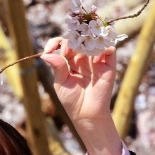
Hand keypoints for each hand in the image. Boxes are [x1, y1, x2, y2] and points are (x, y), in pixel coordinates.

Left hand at [41, 37, 121, 154]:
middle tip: (66, 50)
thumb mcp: (60, 82)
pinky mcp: (108, 66)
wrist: (87, 115)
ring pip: (94, 41)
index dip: (57, 42)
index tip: (50, 49)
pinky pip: (109, 50)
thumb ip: (57, 66)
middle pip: (79, 39)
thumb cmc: (72, 100)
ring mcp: (96, 61)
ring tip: (81, 49)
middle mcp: (83, 58)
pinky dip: (103, 48)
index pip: (64, 43)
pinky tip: (94, 59)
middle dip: (72, 41)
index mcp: (70, 61)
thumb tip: (45, 54)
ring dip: (87, 41)